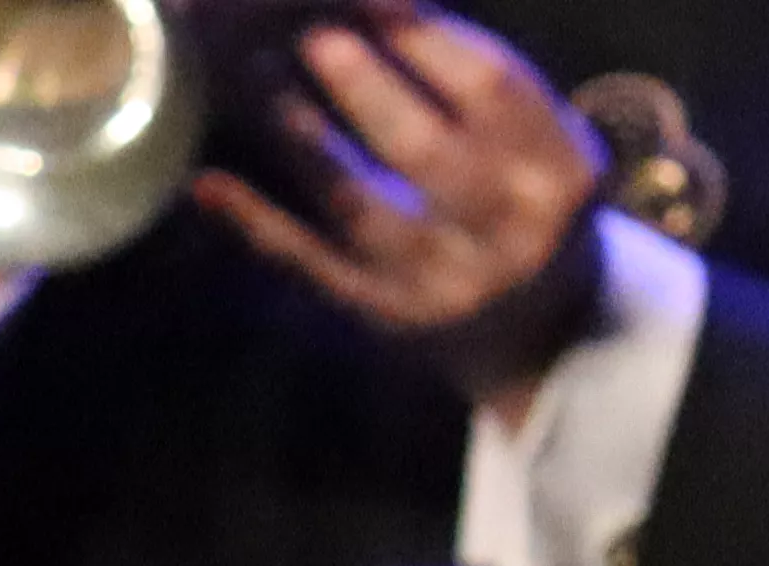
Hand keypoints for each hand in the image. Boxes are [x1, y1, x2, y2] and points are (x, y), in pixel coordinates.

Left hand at [192, 4, 608, 413]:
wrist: (542, 331)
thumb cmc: (524, 195)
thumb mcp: (534, 134)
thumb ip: (469, 74)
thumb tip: (371, 5)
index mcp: (560, 169)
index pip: (490, 85)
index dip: (423, 33)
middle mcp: (508, 235)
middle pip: (422, 147)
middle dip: (360, 80)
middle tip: (309, 30)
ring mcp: (442, 286)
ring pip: (357, 204)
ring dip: (299, 132)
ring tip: (253, 72)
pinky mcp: (383, 319)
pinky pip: (312, 268)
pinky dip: (257, 225)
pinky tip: (208, 184)